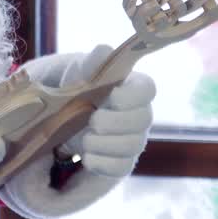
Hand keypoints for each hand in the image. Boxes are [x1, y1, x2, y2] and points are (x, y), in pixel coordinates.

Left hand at [0, 47, 155, 218]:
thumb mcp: (82, 71)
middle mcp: (140, 113)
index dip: (133, 95)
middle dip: (115, 122)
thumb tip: (103, 51)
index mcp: (134, 87)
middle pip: (142, 120)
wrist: (69, 111)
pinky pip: (120, 167)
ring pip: (132, 146)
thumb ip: (93, 63)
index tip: (113, 96)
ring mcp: (133, 139)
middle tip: (93, 120)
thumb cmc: (82, 85)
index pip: (148, 89)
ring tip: (84, 139)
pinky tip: (86, 157)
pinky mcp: (122, 161)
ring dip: (106, 144)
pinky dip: (102, 163)